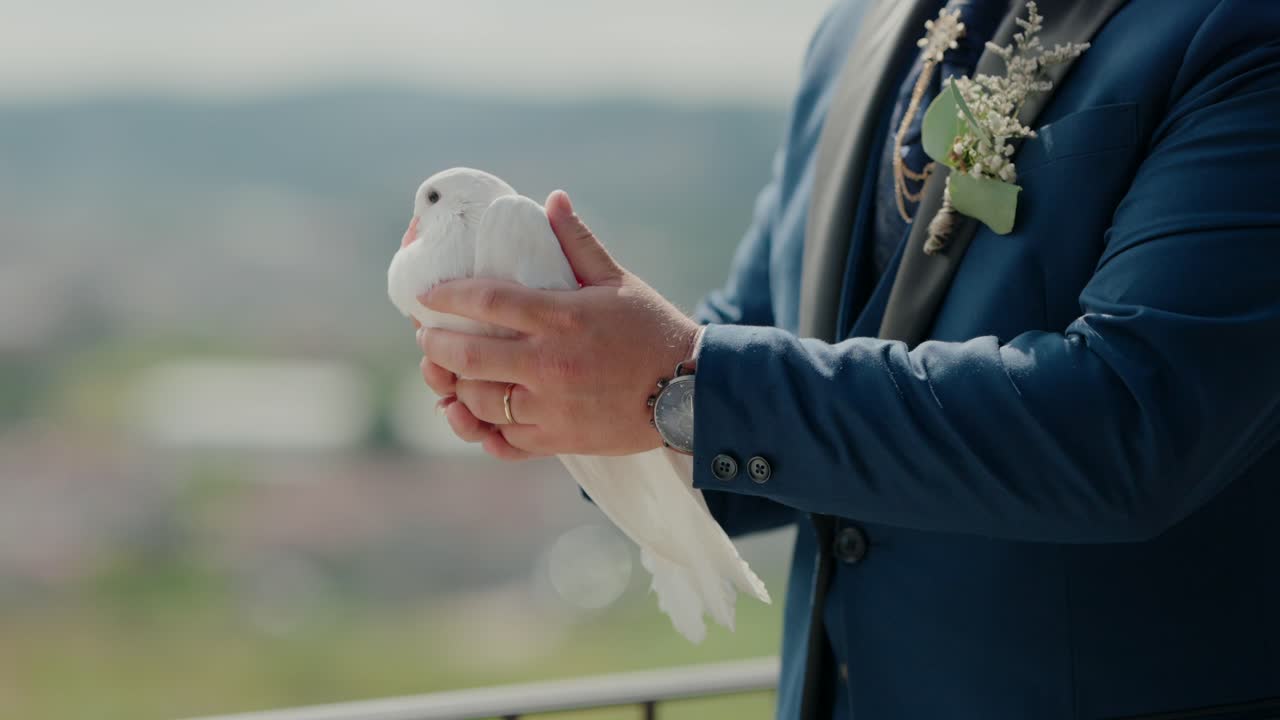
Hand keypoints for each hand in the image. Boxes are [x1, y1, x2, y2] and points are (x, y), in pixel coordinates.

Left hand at [416, 190, 699, 459]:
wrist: (690, 389)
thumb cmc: (652, 330)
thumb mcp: (618, 280)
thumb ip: (578, 242)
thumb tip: (553, 199)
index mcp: (561, 318)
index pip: (486, 301)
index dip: (448, 297)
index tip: (428, 297)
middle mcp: (550, 364)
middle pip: (469, 358)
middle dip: (437, 348)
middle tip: (428, 338)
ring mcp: (552, 407)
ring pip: (480, 403)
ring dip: (455, 389)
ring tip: (446, 376)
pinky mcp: (559, 440)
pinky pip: (504, 441)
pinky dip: (483, 430)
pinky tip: (473, 416)